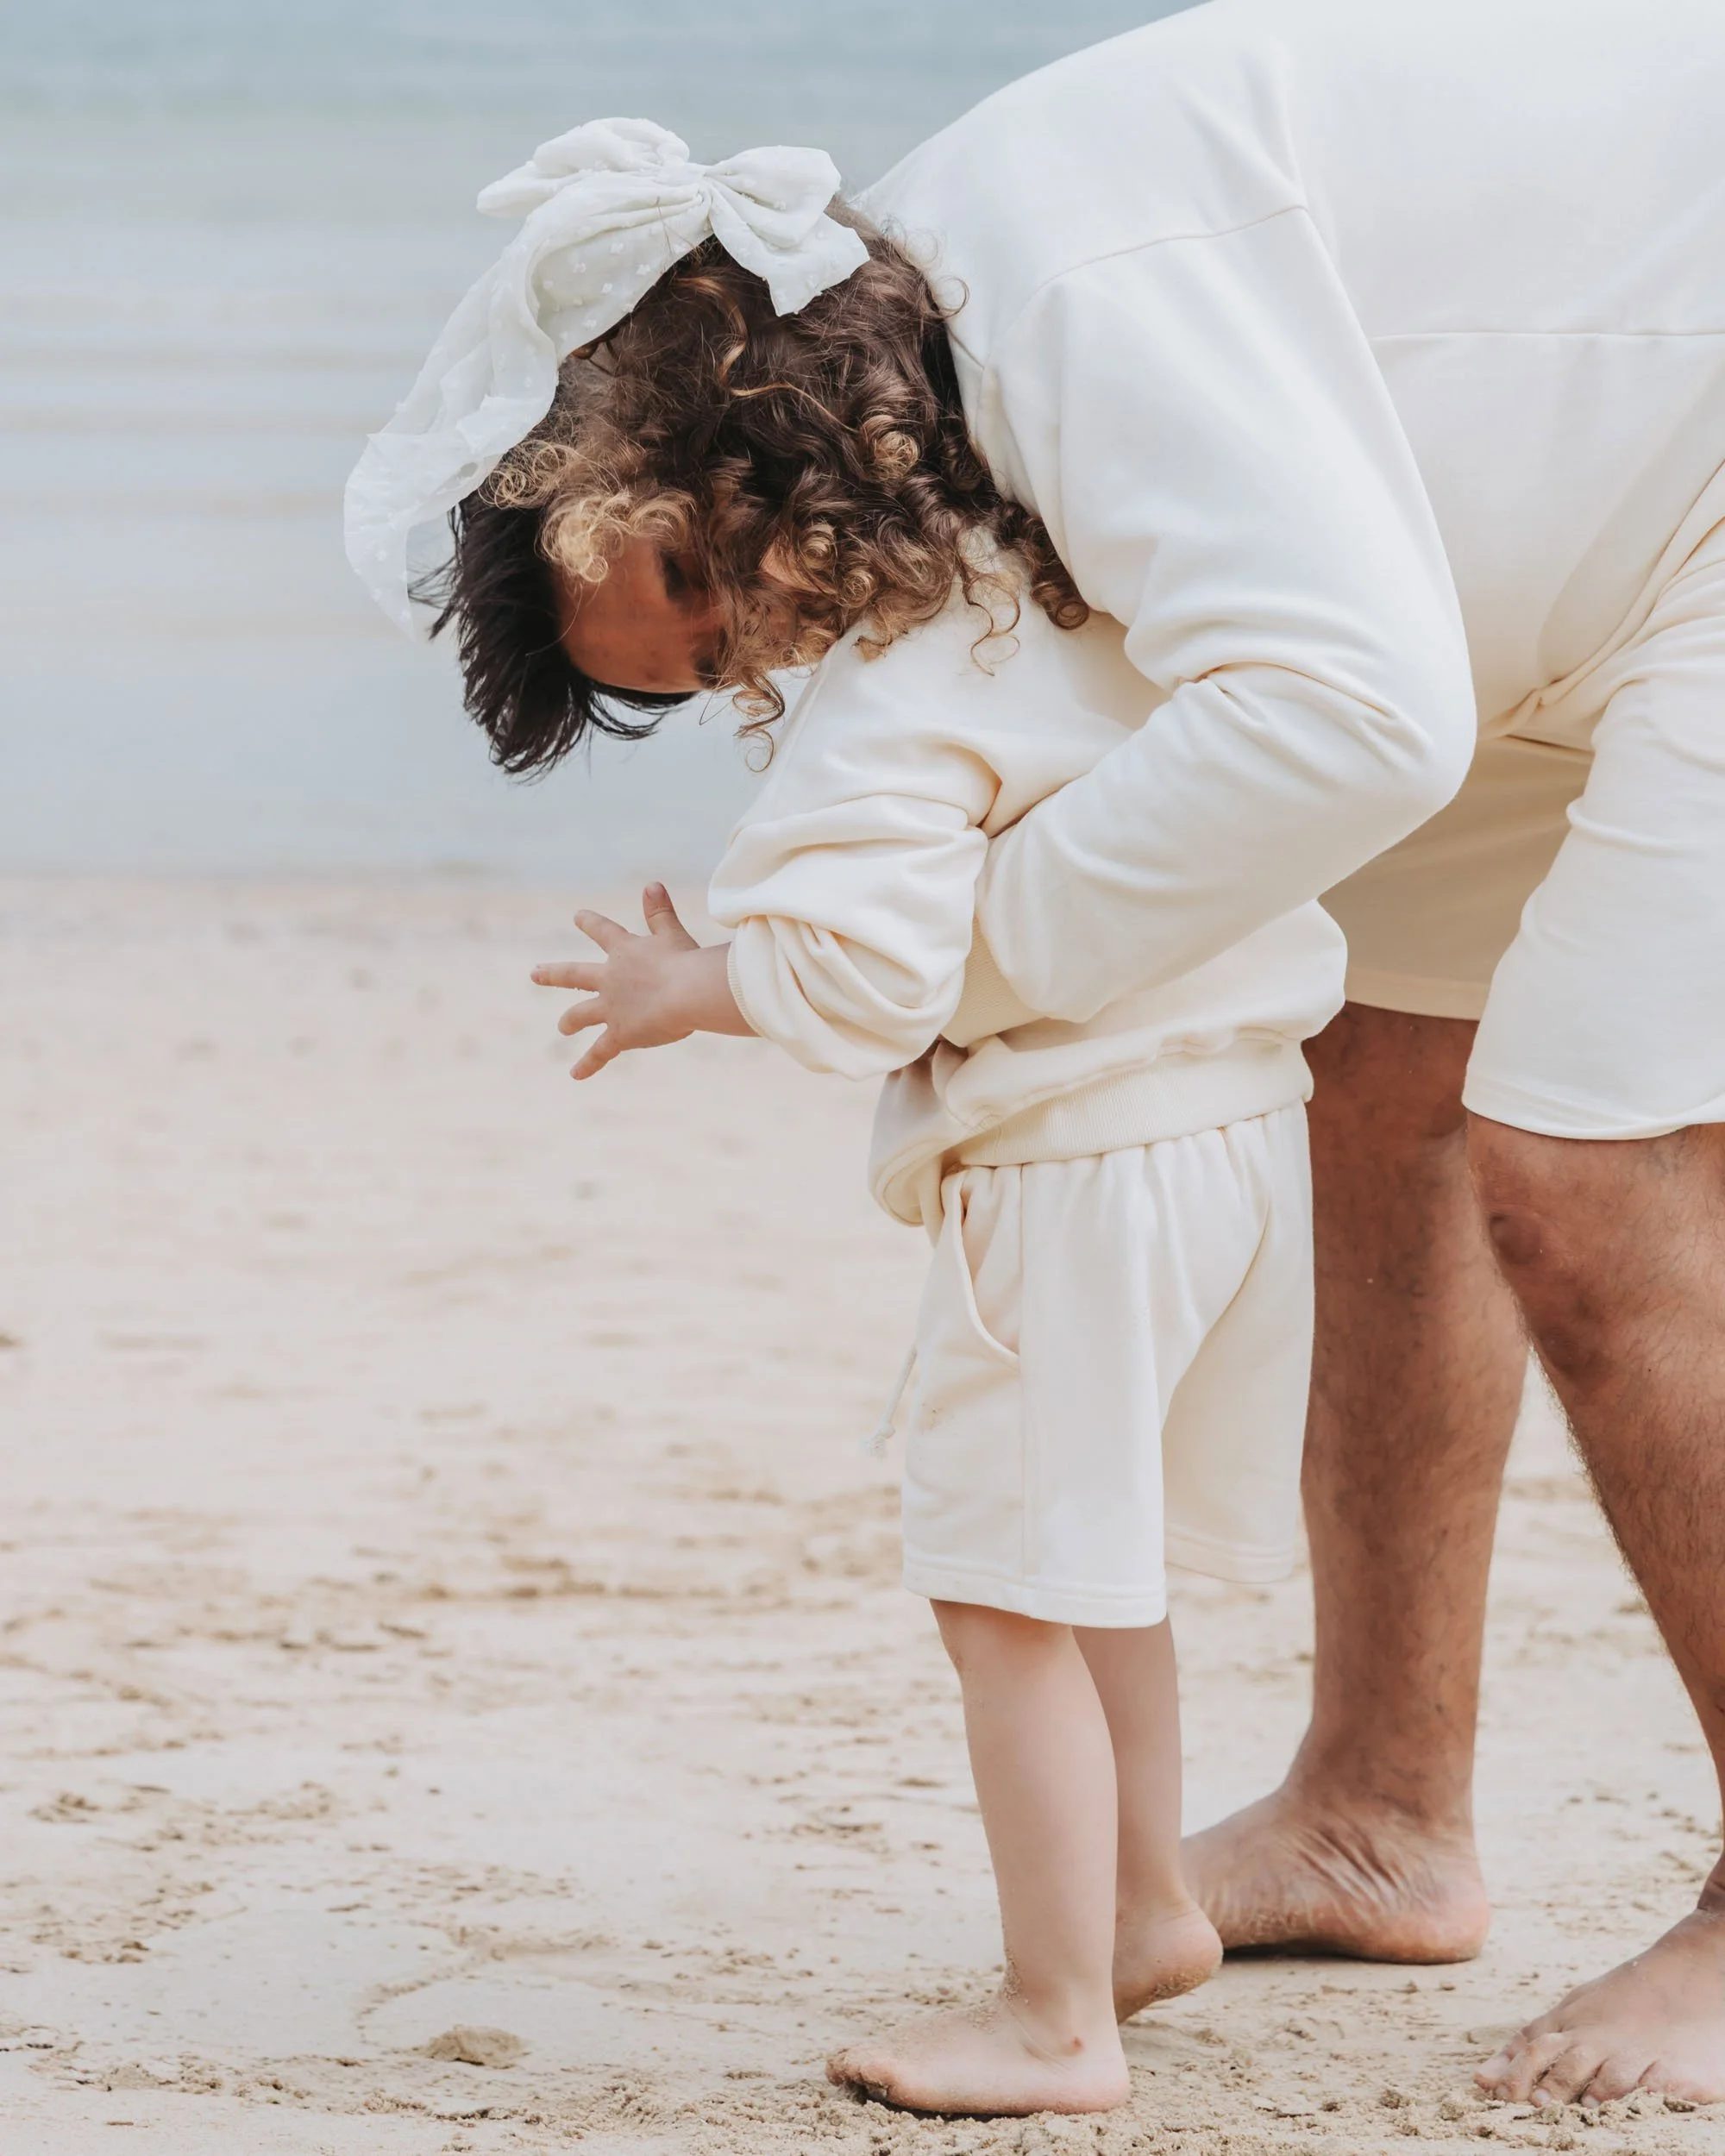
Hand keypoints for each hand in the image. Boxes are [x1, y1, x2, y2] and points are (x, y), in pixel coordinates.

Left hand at [532, 883, 749, 1079]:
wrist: (687, 993)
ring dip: (570, 1021)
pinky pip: (600, 1052)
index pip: (603, 931)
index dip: (590, 922)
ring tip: (562, 1028)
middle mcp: (610, 979)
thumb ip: (660, 912)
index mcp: (625, 951)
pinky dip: (588, 1064)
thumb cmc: (686, 961)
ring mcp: (611, 1008)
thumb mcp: (672, 933)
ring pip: (581, 1015)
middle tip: (534, 974)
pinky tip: (575, 1075)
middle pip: (574, 975)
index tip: (577, 916)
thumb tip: (651, 883)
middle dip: (554, 974)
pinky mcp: (620, 1034)